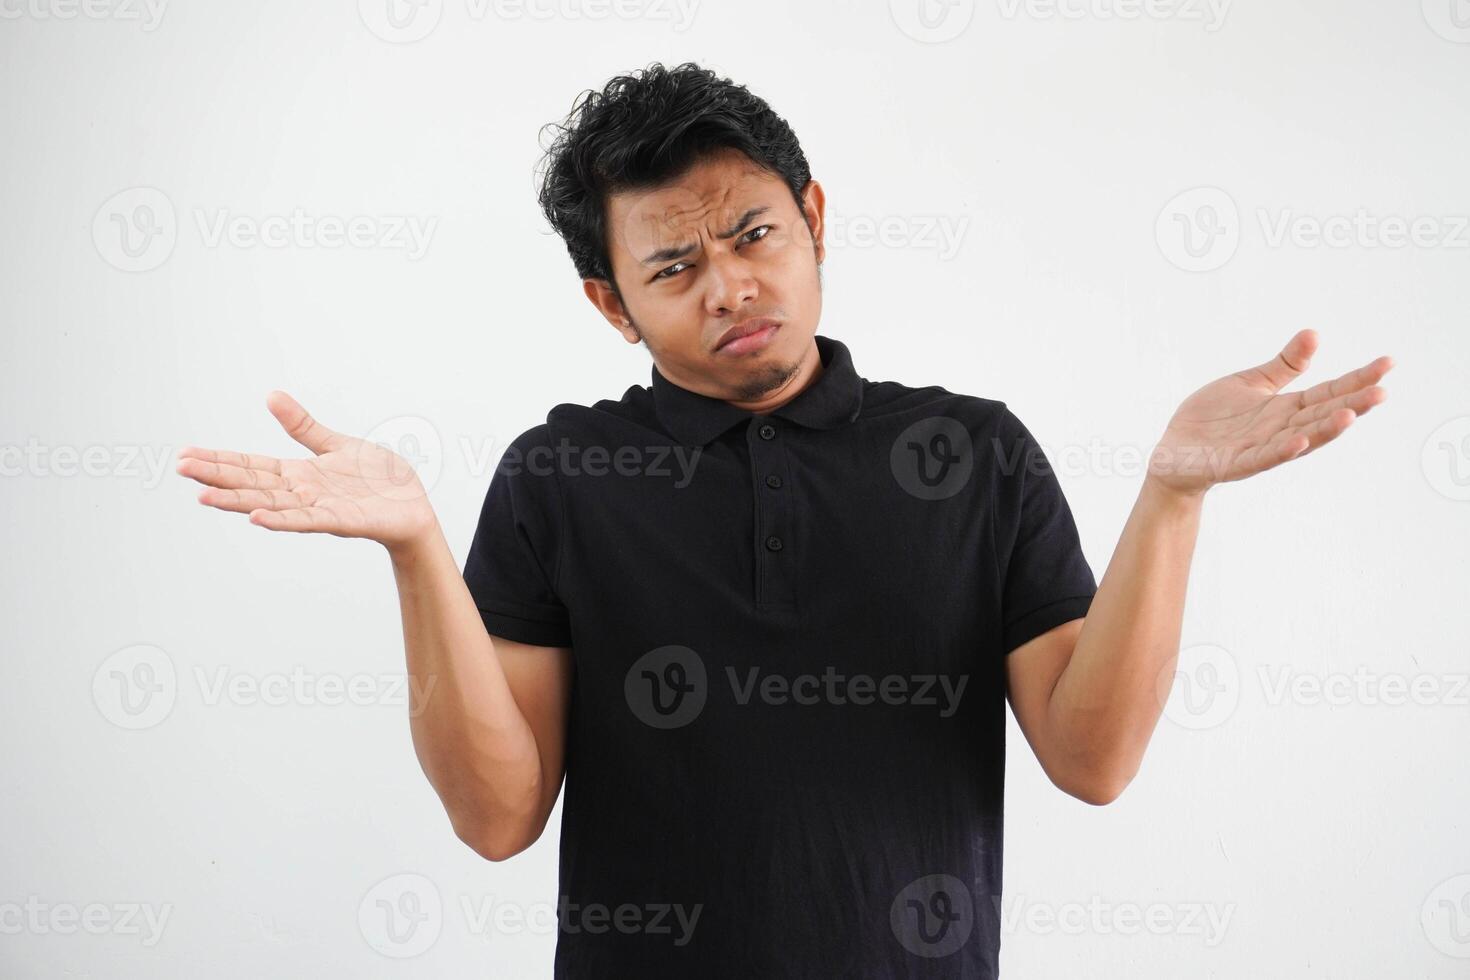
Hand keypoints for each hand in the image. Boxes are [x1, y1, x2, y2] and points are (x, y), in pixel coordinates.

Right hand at [176, 390, 439, 554]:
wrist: (413, 505)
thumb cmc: (378, 479)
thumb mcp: (337, 444)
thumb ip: (303, 426)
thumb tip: (270, 395)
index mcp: (299, 474)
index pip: (251, 465)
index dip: (220, 459)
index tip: (184, 454)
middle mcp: (302, 493)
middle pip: (251, 484)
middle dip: (216, 476)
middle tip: (180, 468)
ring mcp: (319, 509)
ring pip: (270, 506)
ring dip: (238, 502)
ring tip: (204, 496)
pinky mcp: (341, 522)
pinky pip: (307, 522)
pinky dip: (281, 521)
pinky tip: (256, 518)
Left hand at [1147, 329, 1392, 496]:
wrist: (1174, 452)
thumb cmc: (1214, 419)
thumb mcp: (1252, 384)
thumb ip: (1284, 365)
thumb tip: (1315, 333)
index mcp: (1287, 409)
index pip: (1330, 392)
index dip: (1358, 379)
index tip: (1388, 363)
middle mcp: (1281, 430)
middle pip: (1323, 415)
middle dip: (1353, 404)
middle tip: (1383, 390)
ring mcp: (1260, 449)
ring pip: (1301, 439)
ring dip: (1325, 430)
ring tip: (1351, 415)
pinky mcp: (1234, 464)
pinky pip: (1262, 458)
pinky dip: (1281, 451)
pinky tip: (1298, 441)